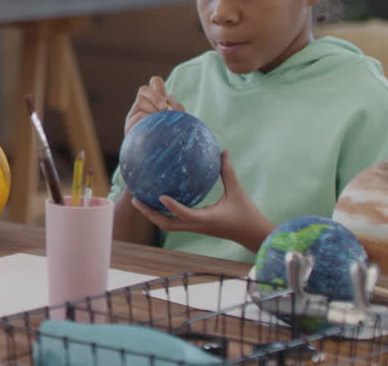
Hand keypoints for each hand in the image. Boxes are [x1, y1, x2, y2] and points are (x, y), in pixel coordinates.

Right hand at [124, 75, 184, 132]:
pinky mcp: (129, 126)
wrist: (158, 160)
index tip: (166, 99)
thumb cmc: (170, 138)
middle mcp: (142, 105)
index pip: (154, 83)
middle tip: (164, 108)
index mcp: (155, 101)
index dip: (158, 86)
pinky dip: (146, 121)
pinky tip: (152, 131)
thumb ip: (175, 108)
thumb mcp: (176, 120)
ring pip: (140, 103)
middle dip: (155, 96)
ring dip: (152, 112)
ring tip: (158, 125)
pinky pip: (138, 116)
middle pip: (143, 89)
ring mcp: (134, 115)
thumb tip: (168, 99)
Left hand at [129, 151, 273, 253]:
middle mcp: (197, 226)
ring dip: (152, 214)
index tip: (160, 196)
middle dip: (149, 214)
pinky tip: (156, 200)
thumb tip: (223, 151)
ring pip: (168, 225)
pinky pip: (175, 221)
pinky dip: (163, 212)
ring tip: (138, 200)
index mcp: (206, 219)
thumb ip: (228, 172)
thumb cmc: (247, 214)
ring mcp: (195, 228)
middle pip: (167, 224)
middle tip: (135, 200)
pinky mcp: (195, 227)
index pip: (185, 214)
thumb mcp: (238, 191)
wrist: (252, 235)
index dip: (172, 206)